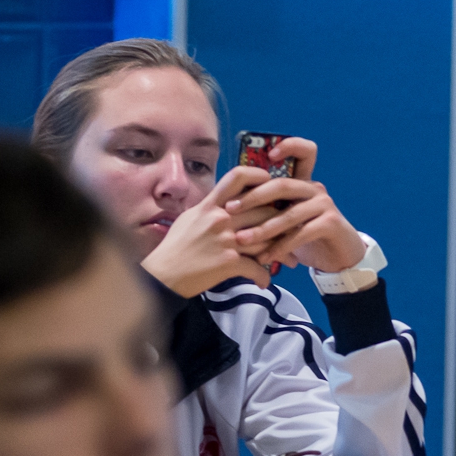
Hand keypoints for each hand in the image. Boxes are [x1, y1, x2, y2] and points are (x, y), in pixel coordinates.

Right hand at [141, 165, 275, 296]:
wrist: (162, 275)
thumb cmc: (174, 247)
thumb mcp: (190, 218)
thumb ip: (211, 207)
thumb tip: (230, 200)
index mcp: (211, 205)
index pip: (238, 177)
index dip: (259, 175)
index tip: (272, 184)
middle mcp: (221, 218)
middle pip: (264, 209)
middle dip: (282, 219)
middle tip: (293, 228)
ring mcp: (227, 239)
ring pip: (267, 238)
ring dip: (280, 251)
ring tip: (288, 259)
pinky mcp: (229, 262)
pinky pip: (257, 267)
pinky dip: (263, 276)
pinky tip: (265, 281)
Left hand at [224, 137, 368, 273]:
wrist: (337, 256)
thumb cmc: (305, 236)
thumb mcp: (287, 219)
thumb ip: (269, 208)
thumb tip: (230, 202)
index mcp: (304, 183)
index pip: (305, 152)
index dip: (290, 146)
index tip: (269, 155)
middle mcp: (315, 189)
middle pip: (283, 185)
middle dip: (253, 197)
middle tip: (230, 208)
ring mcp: (325, 205)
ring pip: (290, 214)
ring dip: (262, 229)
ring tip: (241, 240)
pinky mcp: (331, 224)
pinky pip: (300, 234)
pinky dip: (280, 247)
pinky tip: (264, 257)